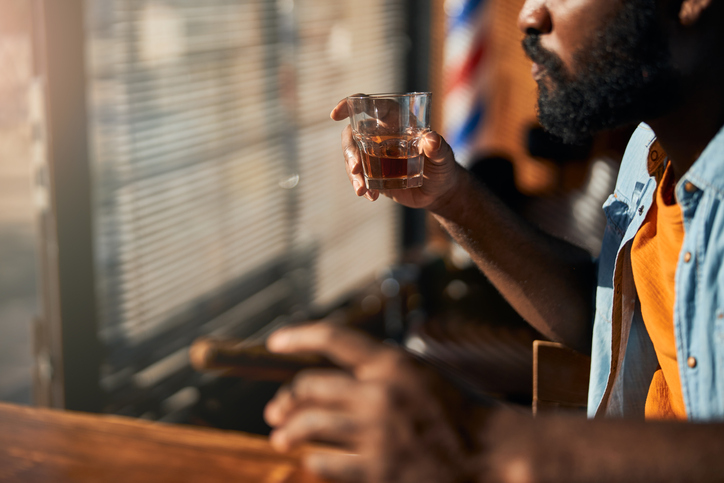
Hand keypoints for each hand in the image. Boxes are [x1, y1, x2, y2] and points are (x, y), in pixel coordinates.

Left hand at [264, 322, 472, 482]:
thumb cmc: (460, 414)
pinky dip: (314, 460)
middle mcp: (379, 394)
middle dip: (286, 398)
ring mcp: (376, 434)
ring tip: (281, 437)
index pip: (334, 339)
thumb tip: (335, 379)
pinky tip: (312, 459)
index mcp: (393, 364)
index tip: (275, 342)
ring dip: (289, 431)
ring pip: (309, 426)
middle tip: (276, 409)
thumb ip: (381, 373)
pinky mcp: (377, 471)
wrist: (494, 456)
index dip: (299, 336)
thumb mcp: (422, 376)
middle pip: (310, 387)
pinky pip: (326, 463)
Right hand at [331, 97, 461, 210]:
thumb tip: (431, 138)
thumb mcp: (444, 157)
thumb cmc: (443, 167)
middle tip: (356, 168)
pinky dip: (361, 186)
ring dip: (353, 174)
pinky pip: (359, 177)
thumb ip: (438, 148)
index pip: (369, 106)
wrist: (439, 192)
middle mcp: (380, 136)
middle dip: (350, 151)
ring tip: (362, 190)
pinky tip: (370, 196)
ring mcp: (374, 156)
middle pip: (353, 136)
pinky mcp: (373, 175)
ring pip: (352, 159)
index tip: (335, 115)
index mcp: (395, 122)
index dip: (350, 105)